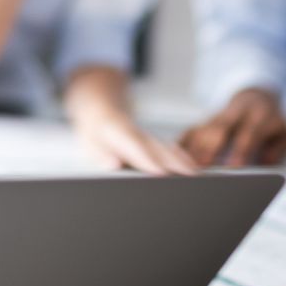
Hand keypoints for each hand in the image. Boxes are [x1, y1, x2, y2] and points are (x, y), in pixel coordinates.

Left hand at [73, 110, 200, 175]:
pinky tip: (192, 166)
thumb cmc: (94, 131)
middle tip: (189, 174)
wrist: (101, 110)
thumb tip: (112, 164)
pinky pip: (167, 148)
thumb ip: (100, 154)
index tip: (161, 172)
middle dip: (174, 161)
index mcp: (118, 133)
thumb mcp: (89, 143)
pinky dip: (181, 156)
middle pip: (157, 148)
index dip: (148, 160)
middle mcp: (136, 133)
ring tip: (195, 173)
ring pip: (166, 147)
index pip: (136, 147)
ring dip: (181, 159)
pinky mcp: (151, 140)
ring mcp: (146, 135)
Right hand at [178, 88, 285, 166]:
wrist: (257, 95)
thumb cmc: (271, 121)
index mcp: (258, 115)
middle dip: (209, 149)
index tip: (233, 169)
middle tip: (201, 170)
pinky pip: (190, 132)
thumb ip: (279, 150)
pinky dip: (181, 146)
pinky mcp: (204, 121)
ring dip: (192, 150)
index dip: (240, 151)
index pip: (248, 134)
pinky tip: (173, 162)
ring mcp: (217, 116)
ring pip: (201, 130)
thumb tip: (265, 164)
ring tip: (184, 172)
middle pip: (219, 129)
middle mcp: (235, 113)